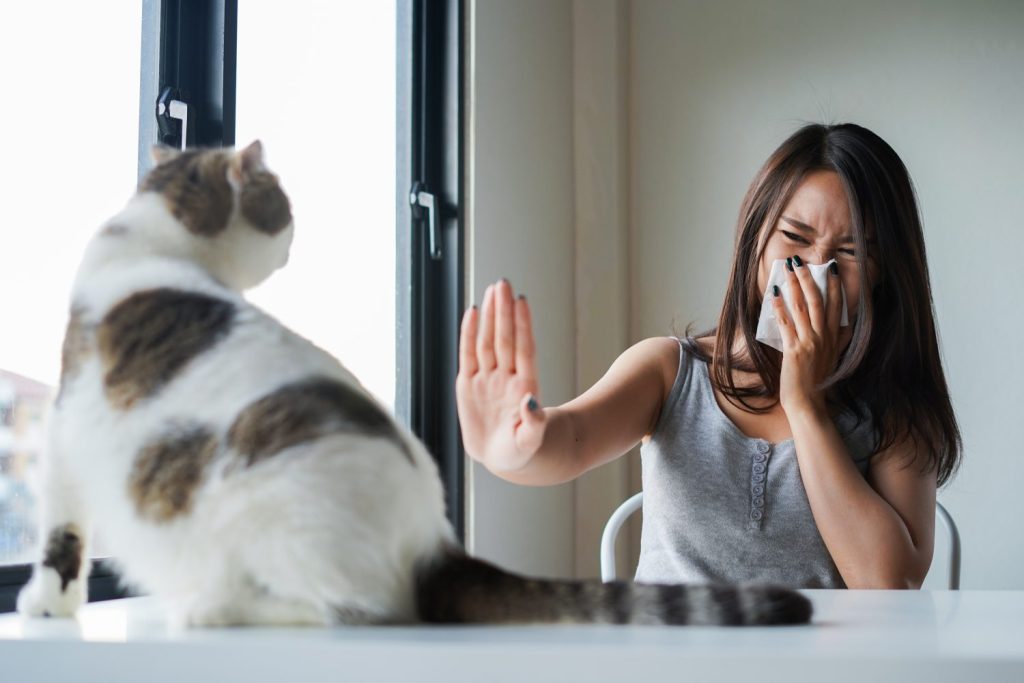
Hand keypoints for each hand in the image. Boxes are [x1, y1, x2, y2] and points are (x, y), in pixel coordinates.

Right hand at [456, 279, 547, 472]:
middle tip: (503, 283)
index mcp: (523, 387)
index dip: (523, 325)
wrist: (502, 457)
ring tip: (493, 289)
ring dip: (491, 315)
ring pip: (488, 341)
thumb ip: (533, 424)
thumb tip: (532, 402)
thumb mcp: (529, 442)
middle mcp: (505, 377)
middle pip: (504, 338)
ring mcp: (487, 378)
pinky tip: (473, 312)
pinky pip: (467, 354)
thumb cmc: (520, 451)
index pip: (523, 349)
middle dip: (504, 311)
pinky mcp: (468, 384)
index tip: (522, 301)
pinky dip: (468, 333)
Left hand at [771, 256, 845, 417]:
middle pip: (816, 300)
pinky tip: (774, 295)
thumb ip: (835, 340)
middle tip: (799, 261)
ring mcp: (809, 343)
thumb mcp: (832, 358)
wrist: (809, 404)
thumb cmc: (816, 383)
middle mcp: (823, 337)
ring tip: (787, 269)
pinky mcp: (795, 351)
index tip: (831, 268)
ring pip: (801, 308)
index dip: (834, 285)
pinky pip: (786, 324)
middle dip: (808, 278)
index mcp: (833, 337)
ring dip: (794, 286)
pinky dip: (780, 308)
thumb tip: (839, 324)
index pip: (835, 305)